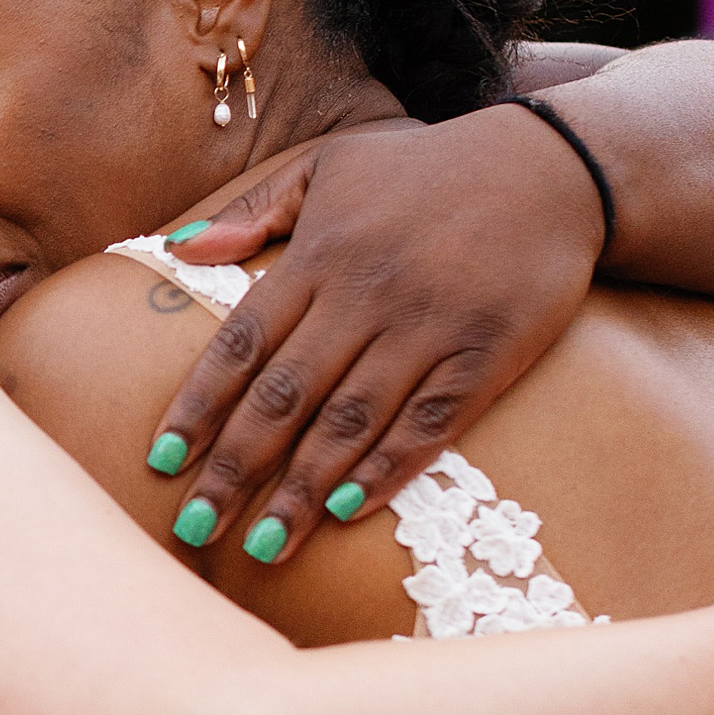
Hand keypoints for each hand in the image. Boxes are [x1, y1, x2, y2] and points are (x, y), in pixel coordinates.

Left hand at [147, 107, 603, 558]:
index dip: (200, 405)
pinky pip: (431, 422)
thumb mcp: (330, 167)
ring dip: (302, 488)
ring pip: (351, 421)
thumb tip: (177, 251)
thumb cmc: (424, 170)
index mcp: (320, 256)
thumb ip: (253, 211)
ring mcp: (429, 327)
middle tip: (195, 527)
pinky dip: (388, 469)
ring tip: (264, 547)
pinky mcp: (488, 353)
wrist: (552, 167)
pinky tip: (347, 513)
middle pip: (286, 396)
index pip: (242, 344)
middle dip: (235, 467)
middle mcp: (367, 295)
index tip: (161, 461)